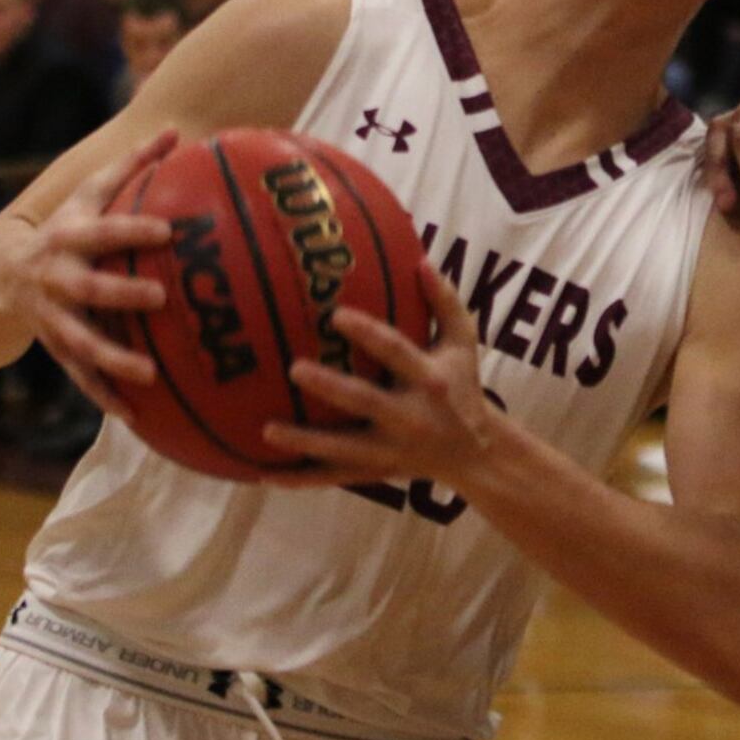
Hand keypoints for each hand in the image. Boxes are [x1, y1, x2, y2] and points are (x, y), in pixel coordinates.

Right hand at [13, 130, 176, 420]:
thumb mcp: (84, 195)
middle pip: (86, 286)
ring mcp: (50, 316)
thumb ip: (129, 166)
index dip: (130, 229)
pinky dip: (104, 396)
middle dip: (119, 291)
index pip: (101, 229)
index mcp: (66, 237)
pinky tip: (135, 417)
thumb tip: (174, 129)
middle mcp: (54, 277)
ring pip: (79, 340)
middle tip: (159, 295)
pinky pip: (79, 376)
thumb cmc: (59, 228)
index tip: (167, 230)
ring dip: (112, 358)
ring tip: (149, 374)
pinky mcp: (52, 347)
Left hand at [261, 259, 498, 490]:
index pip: (397, 353)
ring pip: (342, 448)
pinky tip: (263, 476)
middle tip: (295, 368)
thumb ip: (445, 302)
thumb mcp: (464, 344)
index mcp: (429, 381)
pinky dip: (300, 479)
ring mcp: (390, 450)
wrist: (476, 453)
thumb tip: (420, 261)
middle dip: (331, 388)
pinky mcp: (375, 473)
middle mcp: (409, 417)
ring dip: (305, 442)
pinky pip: (332, 477)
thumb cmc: (462, 387)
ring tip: (266, 430)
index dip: (368, 334)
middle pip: (365, 402)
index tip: (335, 314)